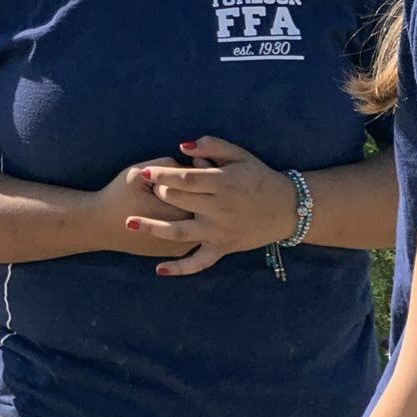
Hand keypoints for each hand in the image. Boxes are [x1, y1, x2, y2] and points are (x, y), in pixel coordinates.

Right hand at [94, 156, 197, 257]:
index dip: (203, 171)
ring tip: (188, 188)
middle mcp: (185, 234)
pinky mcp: (177, 250)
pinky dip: (194, 217)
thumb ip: (166, 165)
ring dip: (201, 204)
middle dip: (205, 187)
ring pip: (203, 221)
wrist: (99, 227)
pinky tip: (181, 202)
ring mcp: (182, 246)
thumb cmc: (118, 196)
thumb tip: (191, 163)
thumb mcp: (137, 173)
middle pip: (209, 206)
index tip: (197, 159)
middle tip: (198, 169)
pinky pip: (195, 231)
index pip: (204, 188)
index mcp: (178, 213)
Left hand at [127, 136, 295, 275]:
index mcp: (223, 183)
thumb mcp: (240, 155)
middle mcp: (220, 209)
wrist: (287, 208)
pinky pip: (199, 262)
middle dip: (158, 195)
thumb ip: (212, 146)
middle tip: (142, 190)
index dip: (163, 175)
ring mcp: (221, 232)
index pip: (187, 179)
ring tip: (129, 223)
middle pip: (180, 202)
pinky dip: (180, 268)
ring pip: (182, 232)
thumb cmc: (259, 177)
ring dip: (154, 228)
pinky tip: (159, 270)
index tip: (143, 173)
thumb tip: (182, 147)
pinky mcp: (223, 248)